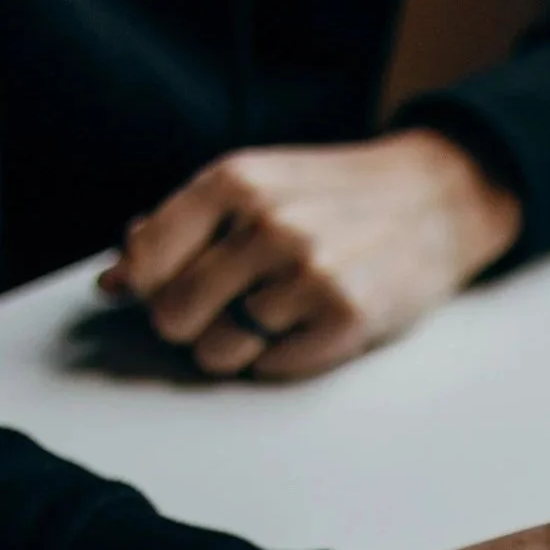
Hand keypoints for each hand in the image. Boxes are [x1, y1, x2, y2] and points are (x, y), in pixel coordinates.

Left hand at [99, 129, 519, 378]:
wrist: (438, 199)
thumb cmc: (339, 196)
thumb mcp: (259, 183)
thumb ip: (182, 227)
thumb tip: (112, 283)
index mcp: (235, 182)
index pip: (144, 263)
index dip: (148, 288)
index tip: (171, 288)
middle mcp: (268, 226)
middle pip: (173, 316)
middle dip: (193, 323)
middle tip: (232, 306)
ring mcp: (309, 274)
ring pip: (218, 352)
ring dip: (238, 345)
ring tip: (277, 315)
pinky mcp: (346, 318)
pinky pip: (272, 368)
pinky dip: (282, 357)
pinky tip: (310, 325)